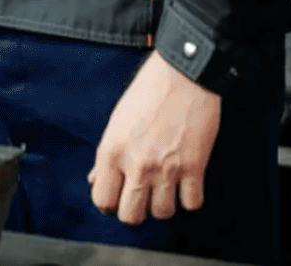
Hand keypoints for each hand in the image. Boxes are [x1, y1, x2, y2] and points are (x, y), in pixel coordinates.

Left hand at [88, 51, 221, 226]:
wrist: (183, 75)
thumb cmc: (148, 91)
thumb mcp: (116, 120)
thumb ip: (105, 155)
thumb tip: (96, 178)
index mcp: (112, 151)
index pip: (102, 200)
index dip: (109, 204)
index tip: (117, 200)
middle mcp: (137, 164)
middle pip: (131, 216)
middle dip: (135, 212)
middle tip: (141, 199)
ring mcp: (166, 169)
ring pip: (162, 213)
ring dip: (163, 204)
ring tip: (164, 189)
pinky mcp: (194, 167)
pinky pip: (191, 203)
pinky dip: (189, 198)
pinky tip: (185, 185)